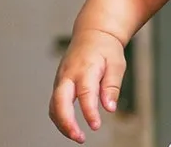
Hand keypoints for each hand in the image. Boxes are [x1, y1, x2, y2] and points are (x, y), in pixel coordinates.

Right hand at [49, 29, 126, 143]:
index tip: (95, 126)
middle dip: (66, 123)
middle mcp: (68, 74)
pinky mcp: (58, 84)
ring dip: (62, 124)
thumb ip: (112, 86)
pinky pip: (55, 104)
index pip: (85, 93)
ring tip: (77, 136)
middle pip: (60, 101)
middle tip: (79, 138)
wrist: (93, 34)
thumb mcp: (116, 64)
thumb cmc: (106, 49)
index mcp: (85, 68)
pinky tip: (71, 127)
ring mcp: (60, 79)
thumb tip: (110, 108)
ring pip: (54, 106)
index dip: (89, 112)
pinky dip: (60, 118)